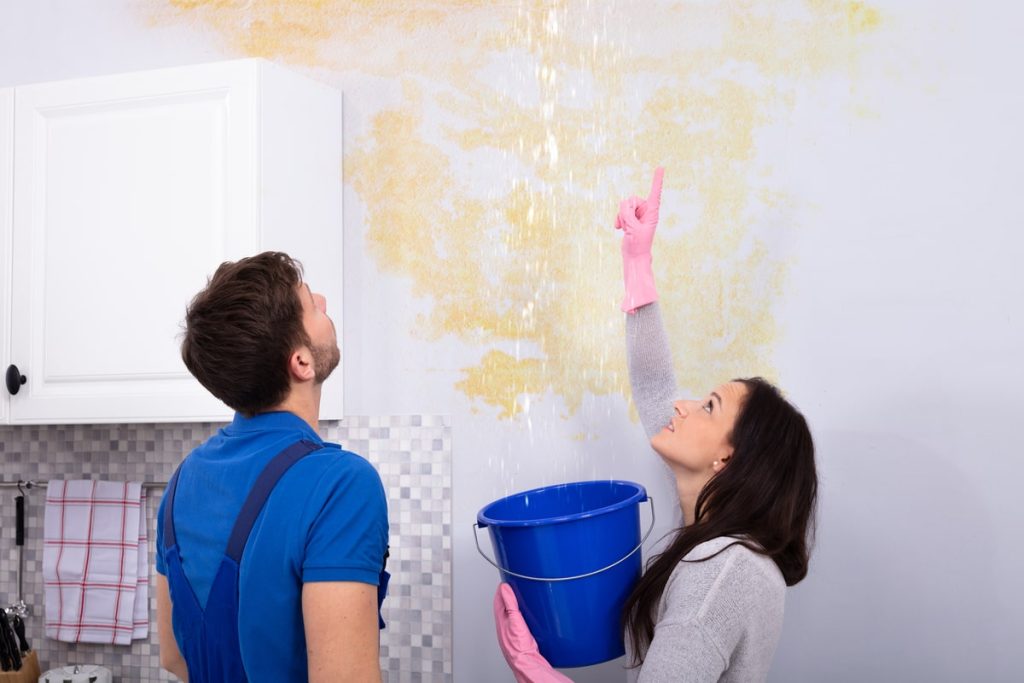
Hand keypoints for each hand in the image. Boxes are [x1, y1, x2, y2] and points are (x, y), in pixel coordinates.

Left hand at [493, 584, 572, 682]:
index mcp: (501, 622)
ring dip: (515, 606)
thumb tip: (505, 589)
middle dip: (508, 597)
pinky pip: (520, 622)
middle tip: (513, 587)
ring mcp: (513, 632)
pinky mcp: (521, 637)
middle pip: (504, 608)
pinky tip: (529, 615)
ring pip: (512, 615)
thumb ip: (510, 604)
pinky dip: (522, 615)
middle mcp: (505, 627)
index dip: (501, 591)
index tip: (505, 582)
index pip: (498, 601)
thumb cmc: (519, 648)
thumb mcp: (515, 621)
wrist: (528, 664)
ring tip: (521, 598)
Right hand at [616, 167, 663, 312]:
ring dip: (621, 216)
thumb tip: (624, 202)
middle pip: (633, 199)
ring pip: (625, 205)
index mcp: (652, 213)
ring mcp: (638, 215)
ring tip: (624, 228)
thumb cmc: (638, 245)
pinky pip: (621, 211)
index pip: (655, 193)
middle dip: (626, 210)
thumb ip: (627, 213)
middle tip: (627, 224)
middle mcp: (646, 211)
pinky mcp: (630, 219)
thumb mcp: (632, 228)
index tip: (661, 167)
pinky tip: (619, 228)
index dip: (657, 180)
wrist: (634, 256)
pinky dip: (618, 219)